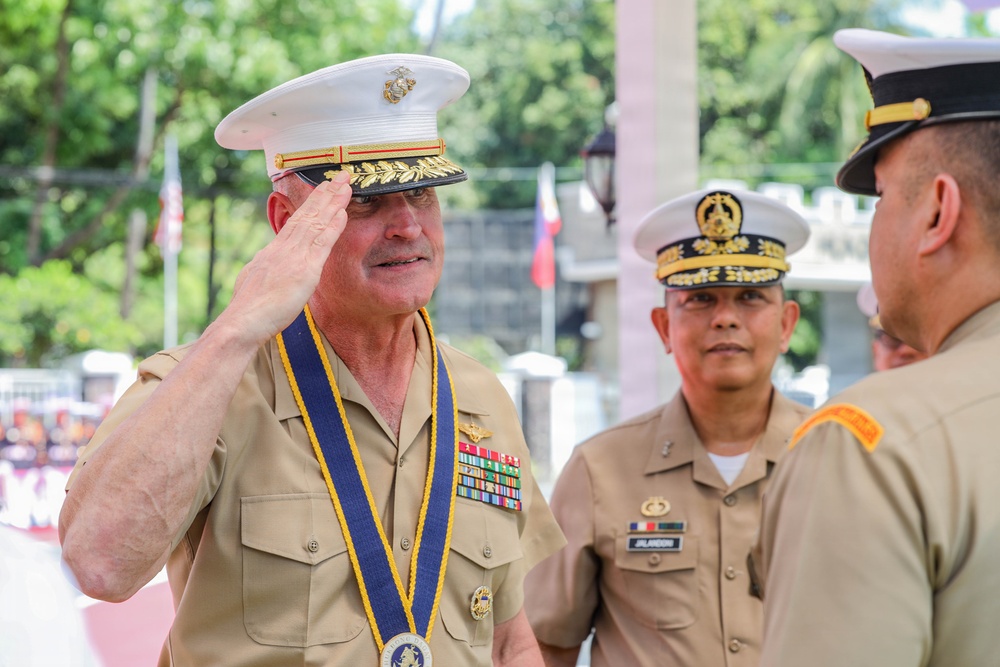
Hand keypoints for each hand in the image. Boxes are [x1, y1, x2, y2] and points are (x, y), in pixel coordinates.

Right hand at [226, 171, 351, 345]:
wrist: (242, 321)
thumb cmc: (247, 312)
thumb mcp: (254, 282)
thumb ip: (264, 270)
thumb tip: (265, 266)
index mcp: (272, 252)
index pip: (296, 223)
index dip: (311, 205)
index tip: (323, 190)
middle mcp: (283, 248)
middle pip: (307, 215)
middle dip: (325, 194)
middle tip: (339, 175)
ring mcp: (293, 257)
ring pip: (315, 222)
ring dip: (332, 202)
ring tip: (345, 184)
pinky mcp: (305, 269)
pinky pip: (321, 242)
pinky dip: (332, 225)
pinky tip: (342, 211)